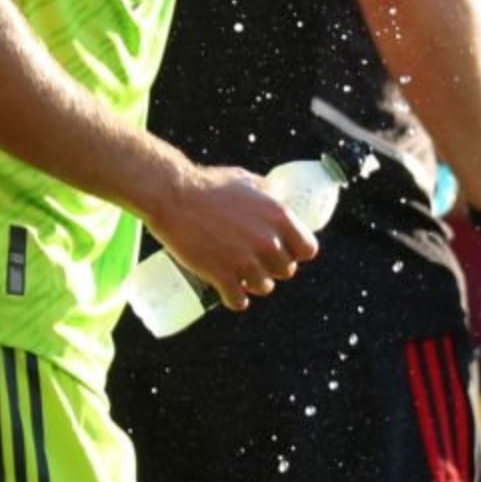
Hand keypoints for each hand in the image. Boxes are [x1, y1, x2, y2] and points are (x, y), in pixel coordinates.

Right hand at [140, 160, 315, 307]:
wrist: (172, 197)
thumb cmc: (206, 185)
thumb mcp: (244, 181)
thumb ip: (264, 192)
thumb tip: (272, 194)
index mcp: (279, 218)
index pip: (307, 249)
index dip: (297, 253)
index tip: (285, 253)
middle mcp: (268, 242)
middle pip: (286, 271)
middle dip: (272, 268)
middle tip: (256, 263)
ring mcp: (245, 262)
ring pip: (264, 287)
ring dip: (254, 284)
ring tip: (241, 278)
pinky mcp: (222, 275)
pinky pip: (238, 301)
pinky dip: (235, 299)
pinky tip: (230, 294)